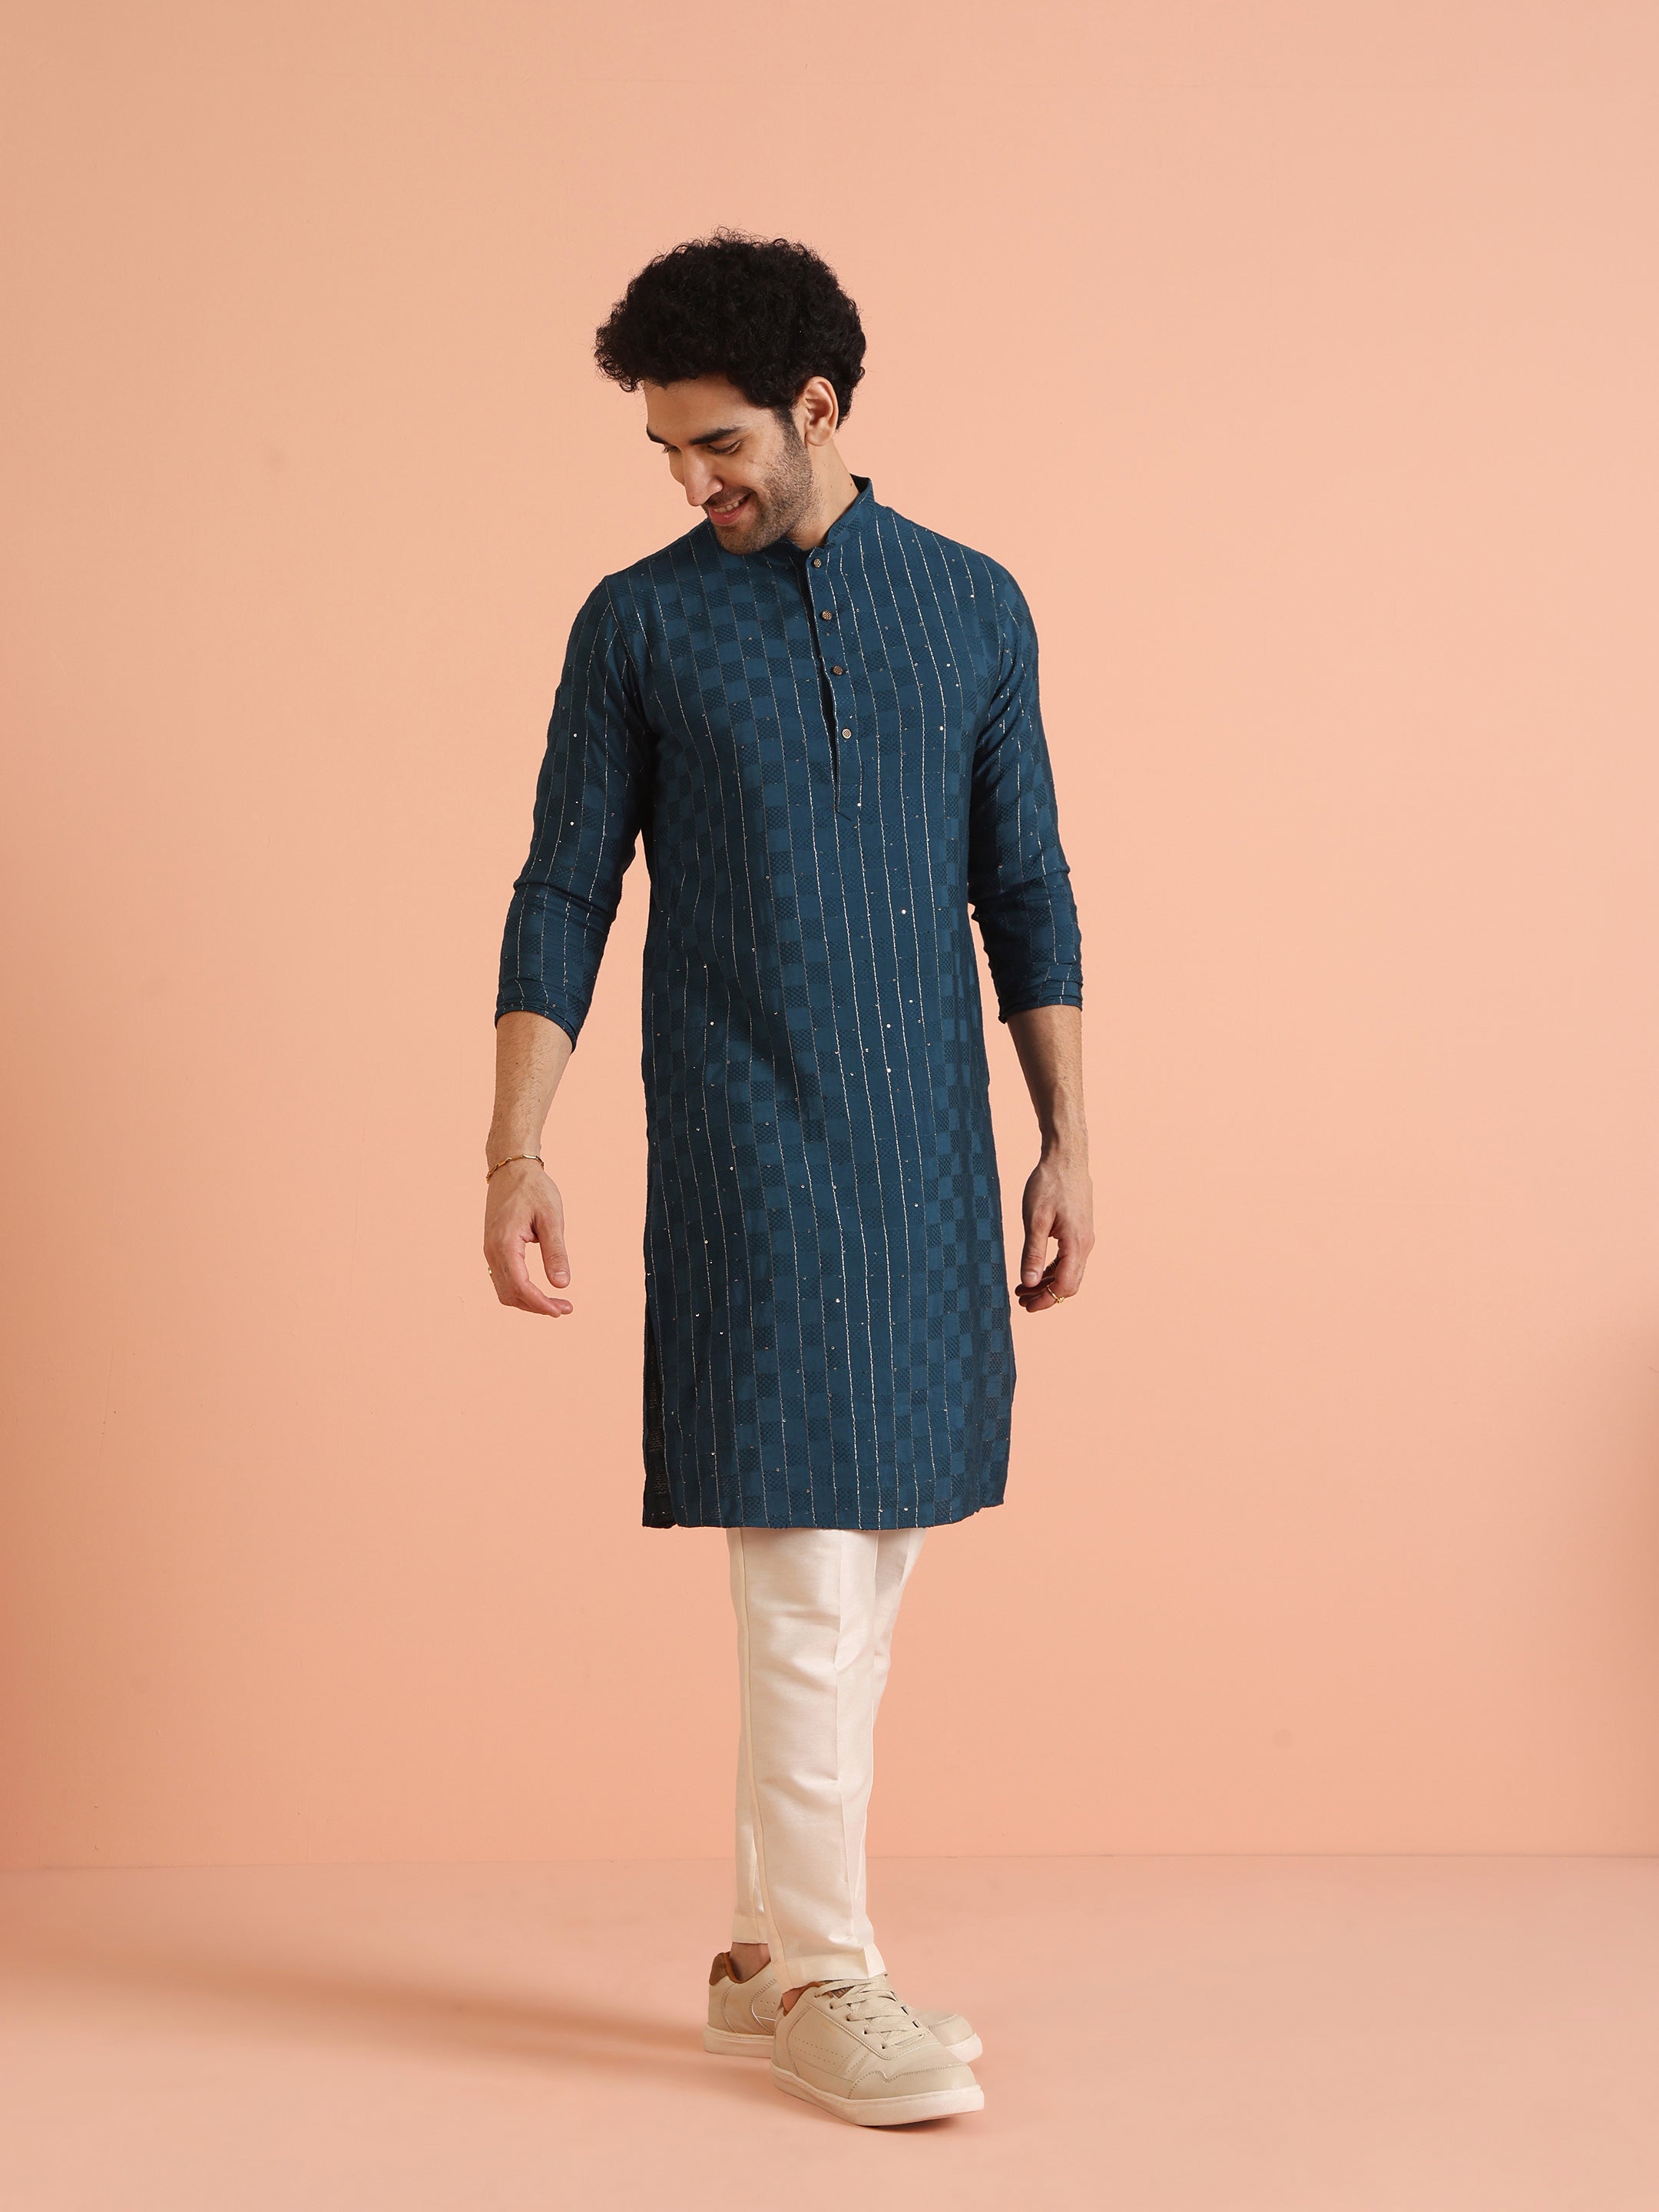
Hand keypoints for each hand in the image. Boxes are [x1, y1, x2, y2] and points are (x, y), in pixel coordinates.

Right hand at [483, 1160, 572, 1316]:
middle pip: (510, 1294)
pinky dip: (520, 1291)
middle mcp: (492, 1251)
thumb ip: (555, 1252)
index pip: (520, 1286)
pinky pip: (503, 1279)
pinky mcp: (493, 1248)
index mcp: (505, 1244)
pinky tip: (538, 1290)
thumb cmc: (533, 1189)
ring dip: (528, 1301)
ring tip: (555, 1303)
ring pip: (504, 1290)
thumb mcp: (551, 1218)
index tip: (561, 1310)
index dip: (540, 1303)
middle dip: (536, 1306)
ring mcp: (490, 1251)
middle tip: (564, 1308)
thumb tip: (562, 1284)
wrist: (512, 1169)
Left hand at [1015, 1145, 1093, 1314]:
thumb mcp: (1035, 1220)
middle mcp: (1085, 1244)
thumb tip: (1029, 1283)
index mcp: (1076, 1244)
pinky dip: (1053, 1269)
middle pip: (1069, 1283)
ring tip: (1023, 1287)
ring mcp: (1085, 1238)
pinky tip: (1036, 1270)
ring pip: (1070, 1272)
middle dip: (1046, 1295)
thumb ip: (1032, 1253)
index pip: (1064, 1285)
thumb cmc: (1049, 1184)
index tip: (1025, 1305)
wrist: (1067, 1157)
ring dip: (1048, 1283)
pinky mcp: (1080, 1231)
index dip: (1045, 1300)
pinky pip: (1070, 1259)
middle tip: (1021, 1300)